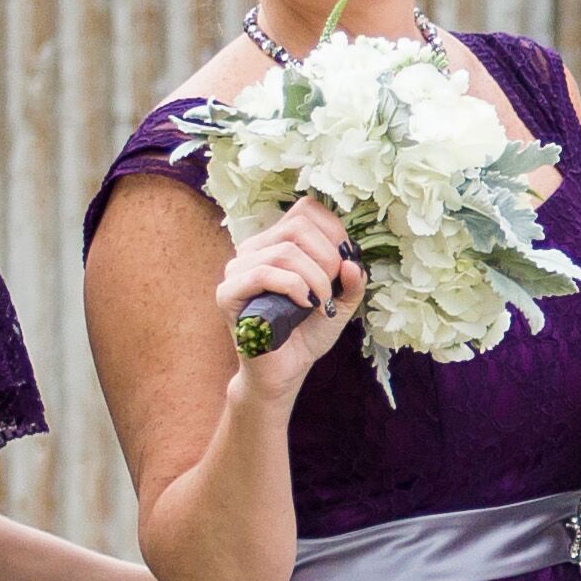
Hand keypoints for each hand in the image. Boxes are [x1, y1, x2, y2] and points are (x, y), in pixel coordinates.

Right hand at [217, 203, 363, 382]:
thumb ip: (352, 280)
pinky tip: (305, 305)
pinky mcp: (228, 293)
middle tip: (332, 289)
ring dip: (315, 278)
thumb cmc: (307, 333)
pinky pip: (263, 273)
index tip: (344, 265)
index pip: (306, 209)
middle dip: (327, 258)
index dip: (334, 232)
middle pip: (298, 226)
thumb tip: (351, 262)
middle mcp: (254, 248)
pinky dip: (294, 287)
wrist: (285, 371)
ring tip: (321, 304)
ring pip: (285, 251)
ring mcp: (238, 269)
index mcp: (278, 241)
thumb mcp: (341, 301)